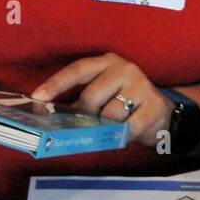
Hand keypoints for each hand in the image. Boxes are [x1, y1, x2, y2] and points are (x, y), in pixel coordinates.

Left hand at [31, 53, 171, 145]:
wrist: (162, 114)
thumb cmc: (124, 105)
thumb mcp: (103, 96)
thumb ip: (83, 100)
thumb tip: (54, 115)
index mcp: (106, 62)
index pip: (78, 70)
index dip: (56, 83)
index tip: (37, 96)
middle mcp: (124, 68)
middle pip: (91, 97)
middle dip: (86, 115)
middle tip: (91, 123)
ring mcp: (141, 85)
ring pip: (109, 116)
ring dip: (107, 128)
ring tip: (115, 126)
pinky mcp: (153, 104)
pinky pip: (127, 128)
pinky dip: (122, 136)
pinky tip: (126, 134)